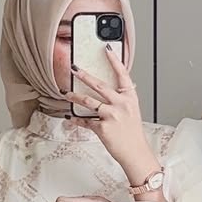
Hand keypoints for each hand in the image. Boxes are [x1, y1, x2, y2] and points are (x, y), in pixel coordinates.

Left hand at [65, 47, 160, 186]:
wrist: (135, 152)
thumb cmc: (133, 133)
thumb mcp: (132, 111)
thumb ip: (125, 98)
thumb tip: (119, 89)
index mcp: (130, 97)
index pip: (122, 74)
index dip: (114, 60)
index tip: (106, 49)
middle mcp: (121, 104)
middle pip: (99, 85)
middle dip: (84, 75)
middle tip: (74, 69)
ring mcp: (111, 115)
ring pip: (88, 101)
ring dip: (74, 97)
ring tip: (66, 93)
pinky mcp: (102, 128)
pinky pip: (86, 121)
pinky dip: (76, 119)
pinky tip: (70, 117)